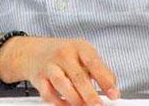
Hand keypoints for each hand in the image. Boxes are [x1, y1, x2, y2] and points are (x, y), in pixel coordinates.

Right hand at [0, 36, 119, 105]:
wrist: (35, 51)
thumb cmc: (64, 54)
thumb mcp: (83, 54)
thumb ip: (99, 70)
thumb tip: (113, 88)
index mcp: (79, 47)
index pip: (94, 63)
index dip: (105, 80)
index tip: (114, 94)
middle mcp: (64, 55)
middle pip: (78, 77)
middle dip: (90, 95)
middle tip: (98, 105)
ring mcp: (50, 66)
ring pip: (62, 84)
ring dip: (74, 99)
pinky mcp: (39, 78)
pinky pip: (48, 94)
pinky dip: (59, 102)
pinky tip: (67, 105)